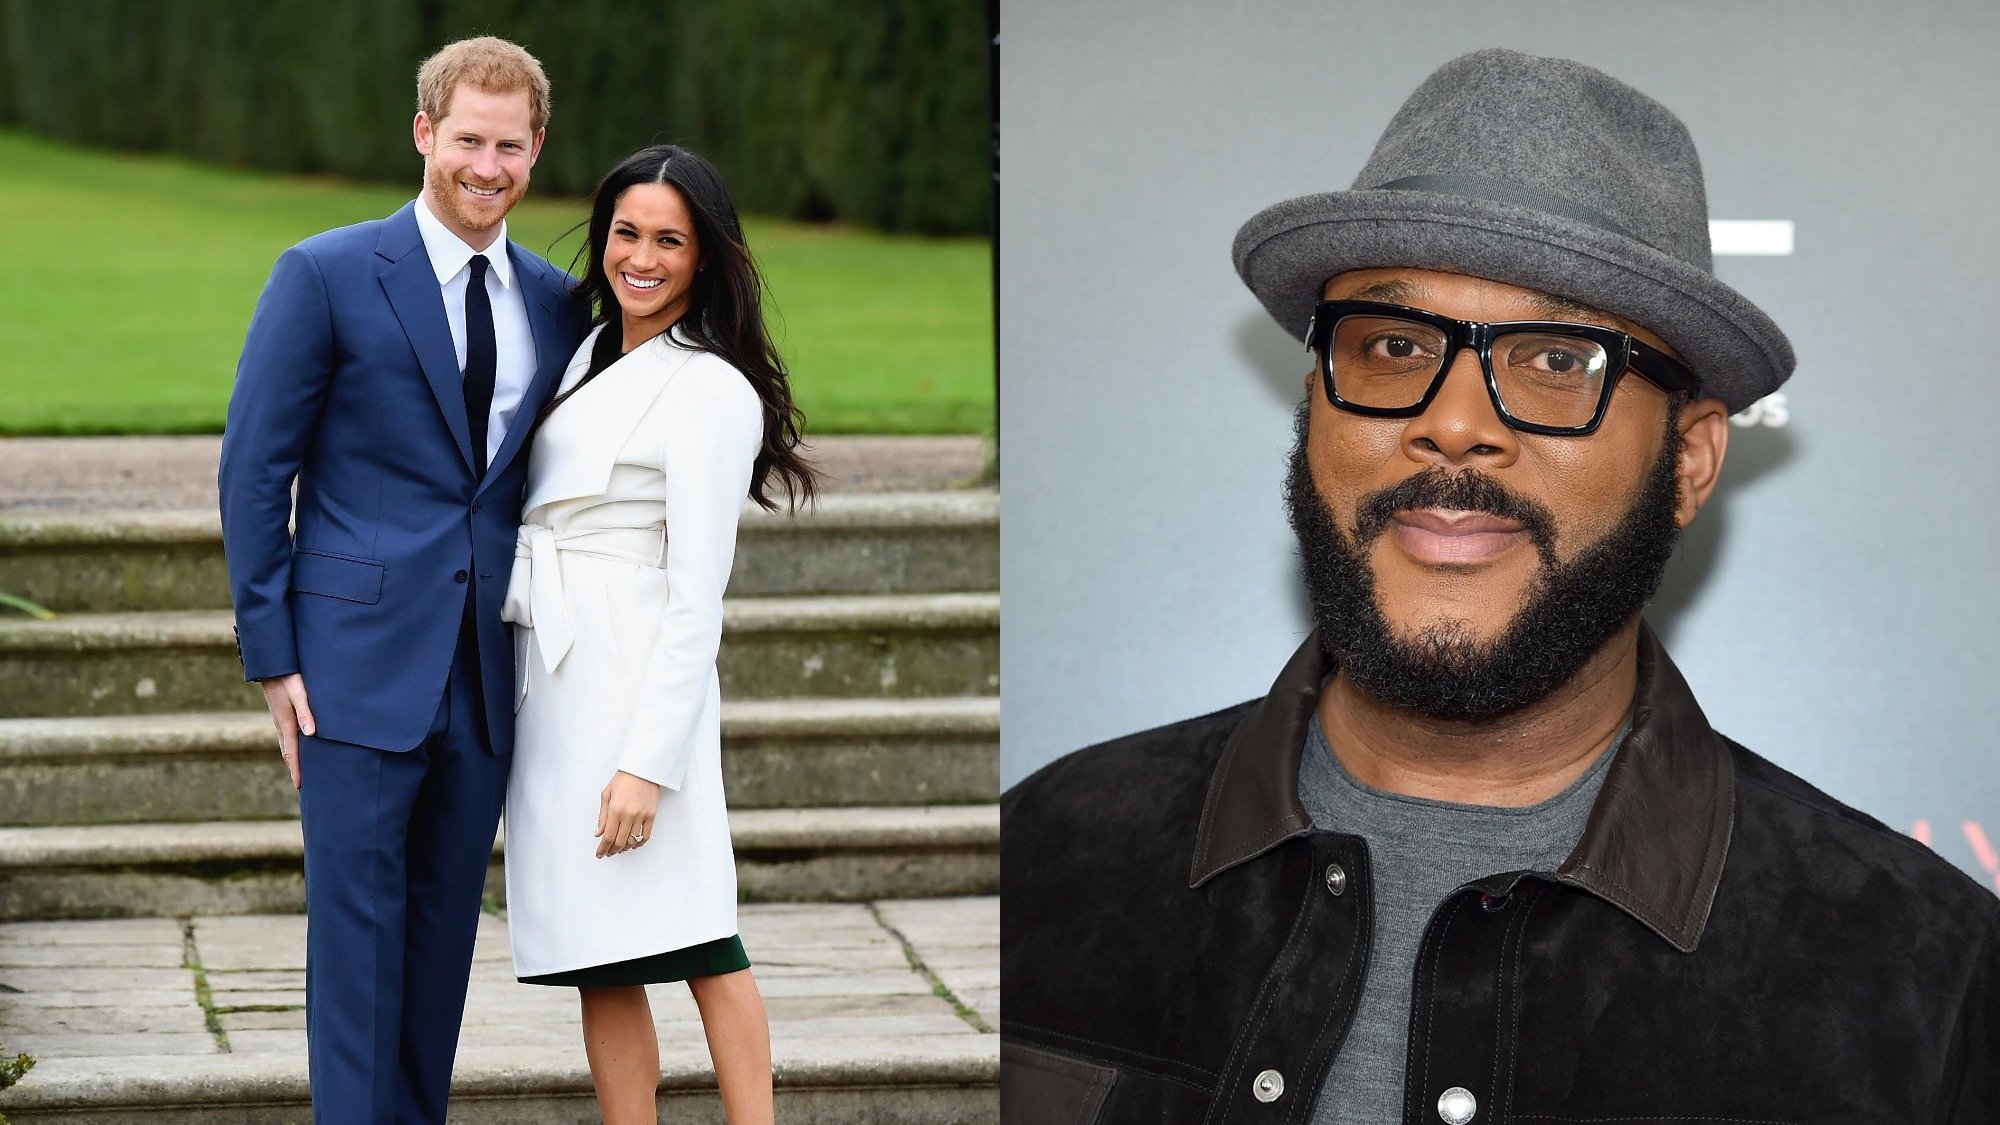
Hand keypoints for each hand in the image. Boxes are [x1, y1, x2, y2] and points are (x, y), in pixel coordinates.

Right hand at [259, 673, 315, 789]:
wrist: (272, 666)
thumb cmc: (288, 678)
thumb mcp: (299, 694)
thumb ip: (306, 713)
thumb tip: (311, 734)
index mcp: (286, 724)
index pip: (292, 752)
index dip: (296, 770)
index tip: (299, 786)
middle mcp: (281, 725)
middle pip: (288, 752)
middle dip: (294, 769)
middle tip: (301, 785)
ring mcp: (280, 720)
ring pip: (286, 744)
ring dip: (292, 759)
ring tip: (299, 771)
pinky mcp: (281, 714)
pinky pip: (286, 736)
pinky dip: (291, 747)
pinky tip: (297, 747)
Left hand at [596, 770, 660, 857]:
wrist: (643, 770)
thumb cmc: (623, 780)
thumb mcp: (607, 795)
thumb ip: (602, 816)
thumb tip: (599, 833)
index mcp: (615, 809)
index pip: (608, 836)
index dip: (603, 848)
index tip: (600, 854)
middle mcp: (628, 814)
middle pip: (620, 842)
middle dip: (612, 850)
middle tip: (609, 853)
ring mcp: (641, 816)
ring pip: (632, 841)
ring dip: (625, 848)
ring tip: (620, 849)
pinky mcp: (651, 815)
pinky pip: (646, 835)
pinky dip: (639, 843)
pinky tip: (634, 845)